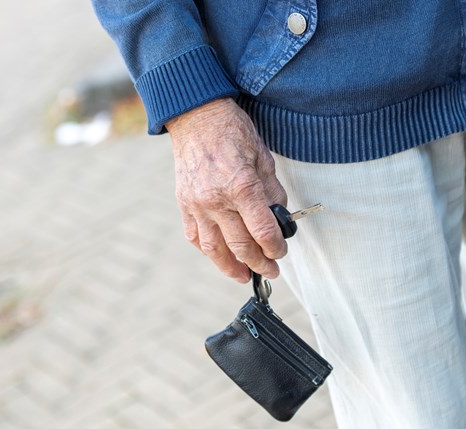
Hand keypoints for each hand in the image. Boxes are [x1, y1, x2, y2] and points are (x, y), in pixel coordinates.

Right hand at [166, 98, 287, 282]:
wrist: (196, 117)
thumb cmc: (232, 132)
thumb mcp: (263, 157)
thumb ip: (272, 191)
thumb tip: (279, 216)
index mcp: (242, 187)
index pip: (263, 231)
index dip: (276, 248)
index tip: (281, 252)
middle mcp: (217, 200)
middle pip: (241, 245)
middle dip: (259, 263)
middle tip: (270, 271)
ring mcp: (197, 204)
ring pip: (214, 249)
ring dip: (231, 267)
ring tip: (243, 276)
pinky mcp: (184, 204)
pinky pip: (195, 236)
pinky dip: (208, 250)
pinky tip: (219, 256)